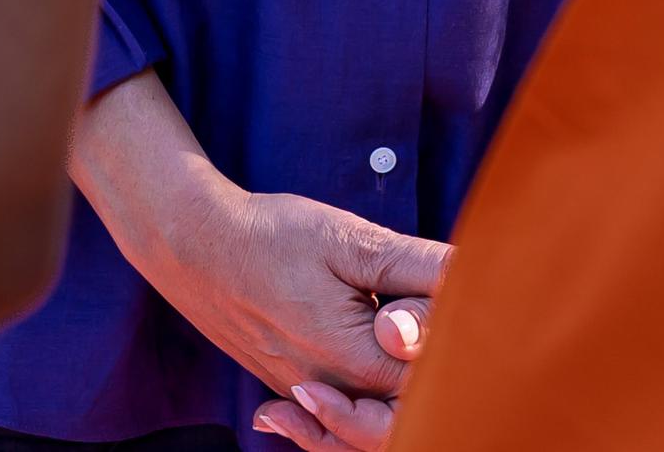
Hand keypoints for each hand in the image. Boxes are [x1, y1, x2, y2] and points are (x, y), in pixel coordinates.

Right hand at [137, 187, 441, 432]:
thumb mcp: (349, 239)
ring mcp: (303, 395)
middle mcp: (331, 391)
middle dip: (428, 380)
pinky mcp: (283, 387)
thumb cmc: (271, 236)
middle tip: (430, 328)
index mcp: (357, 359)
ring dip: (394, 400)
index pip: (434, 379)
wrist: (188, 244)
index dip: (455, 343)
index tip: (449, 300)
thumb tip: (475, 274)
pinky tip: (363, 381)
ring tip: (402, 350)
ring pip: (365, 427)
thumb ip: (415, 267)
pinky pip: (328, 423)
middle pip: (404, 416)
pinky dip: (354, 410)